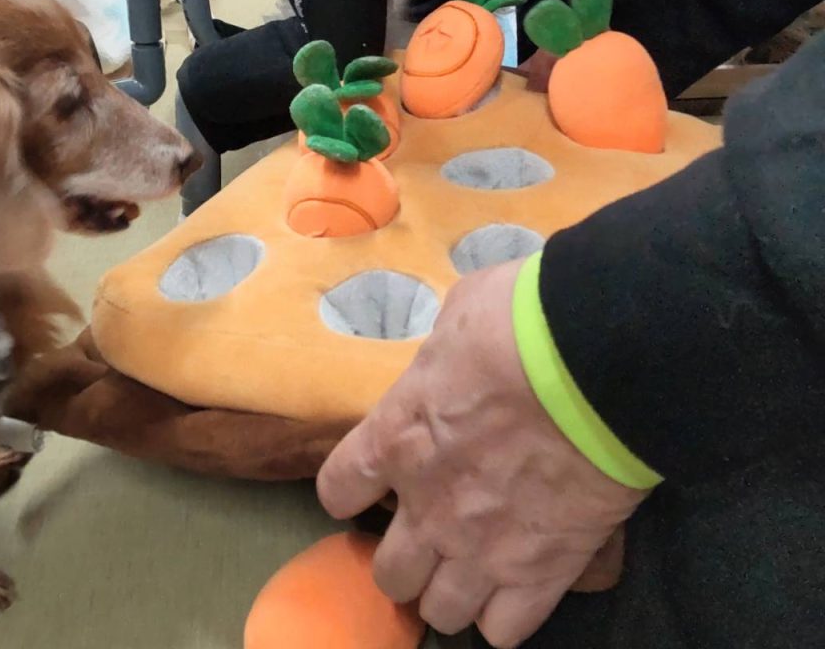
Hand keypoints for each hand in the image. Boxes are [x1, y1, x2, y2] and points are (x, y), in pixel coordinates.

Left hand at [317, 259, 646, 646]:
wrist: (597, 363)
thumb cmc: (519, 324)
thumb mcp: (458, 318)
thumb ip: (440, 358)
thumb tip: (450, 362)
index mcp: (396, 438)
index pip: (338, 490)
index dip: (352, 492)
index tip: (373, 486)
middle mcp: (428, 507)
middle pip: (390, 575)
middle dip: (406, 558)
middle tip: (432, 532)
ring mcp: (483, 549)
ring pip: (442, 612)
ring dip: (452, 592)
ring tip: (472, 568)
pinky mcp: (543, 573)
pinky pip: (506, 631)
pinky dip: (506, 616)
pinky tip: (517, 586)